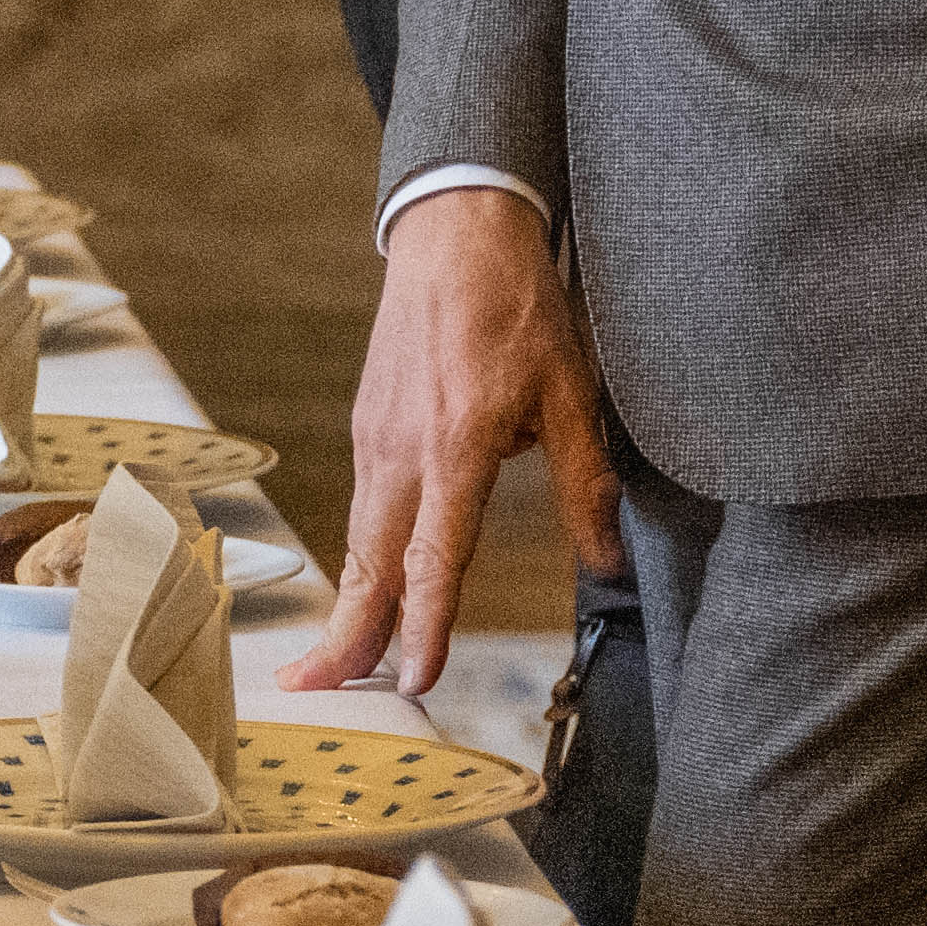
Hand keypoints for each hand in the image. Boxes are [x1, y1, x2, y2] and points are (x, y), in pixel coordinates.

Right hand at [285, 189, 614, 702]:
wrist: (454, 234)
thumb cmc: (516, 305)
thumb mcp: (572, 391)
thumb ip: (585, 482)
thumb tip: (607, 558)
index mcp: (457, 445)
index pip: (434, 556)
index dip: (425, 623)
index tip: (414, 676)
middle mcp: (403, 450)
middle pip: (371, 562)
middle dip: (347, 634)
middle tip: (319, 691)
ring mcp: (376, 438)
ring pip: (360, 539)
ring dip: (349, 603)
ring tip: (336, 661)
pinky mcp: (368, 426)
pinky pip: (365, 506)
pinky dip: (361, 557)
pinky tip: (366, 586)